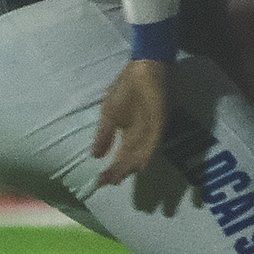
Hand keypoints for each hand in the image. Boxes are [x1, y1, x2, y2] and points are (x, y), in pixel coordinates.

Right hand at [90, 58, 167, 189]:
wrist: (144, 70)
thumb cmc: (126, 88)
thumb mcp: (109, 113)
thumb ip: (103, 135)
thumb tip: (94, 156)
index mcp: (127, 134)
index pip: (119, 156)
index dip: (111, 168)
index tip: (99, 181)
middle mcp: (140, 137)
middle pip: (130, 159)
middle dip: (120, 171)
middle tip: (110, 182)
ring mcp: (150, 131)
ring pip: (140, 154)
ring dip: (130, 166)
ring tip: (120, 177)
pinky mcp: (159, 123)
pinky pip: (152, 142)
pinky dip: (146, 154)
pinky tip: (139, 165)